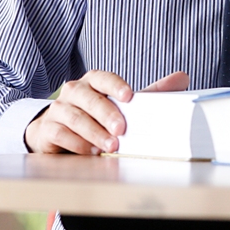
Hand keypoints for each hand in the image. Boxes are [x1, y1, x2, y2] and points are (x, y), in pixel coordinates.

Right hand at [24, 70, 188, 153]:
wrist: (55, 133)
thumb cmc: (95, 116)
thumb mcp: (122, 106)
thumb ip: (151, 93)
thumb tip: (183, 77)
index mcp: (93, 82)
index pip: (102, 77)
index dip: (116, 85)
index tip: (130, 97)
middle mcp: (73, 92)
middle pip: (88, 97)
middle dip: (105, 114)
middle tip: (121, 131)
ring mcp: (57, 109)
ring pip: (74, 117)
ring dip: (93, 133)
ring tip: (109, 147)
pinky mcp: (46, 129)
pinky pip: (60, 134)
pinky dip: (76, 143)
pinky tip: (90, 152)